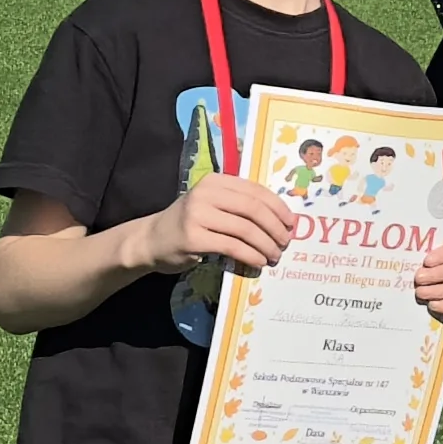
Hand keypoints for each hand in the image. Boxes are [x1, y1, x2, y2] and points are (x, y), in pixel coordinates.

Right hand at [154, 174, 297, 276]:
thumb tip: (281, 219)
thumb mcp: (212, 205)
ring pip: (245, 229)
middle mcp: (205, 194)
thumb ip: (239, 205)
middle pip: (254, 209)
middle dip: (275, 228)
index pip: (255, 191)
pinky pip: (232, 247)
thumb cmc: (189, 223)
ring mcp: (197, 215)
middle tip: (285, 242)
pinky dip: (251, 256)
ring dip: (266, 245)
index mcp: (215, 181)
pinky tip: (258, 262)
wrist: (151, 240)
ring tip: (274, 256)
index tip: (291, 223)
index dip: (278, 207)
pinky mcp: (193, 238)